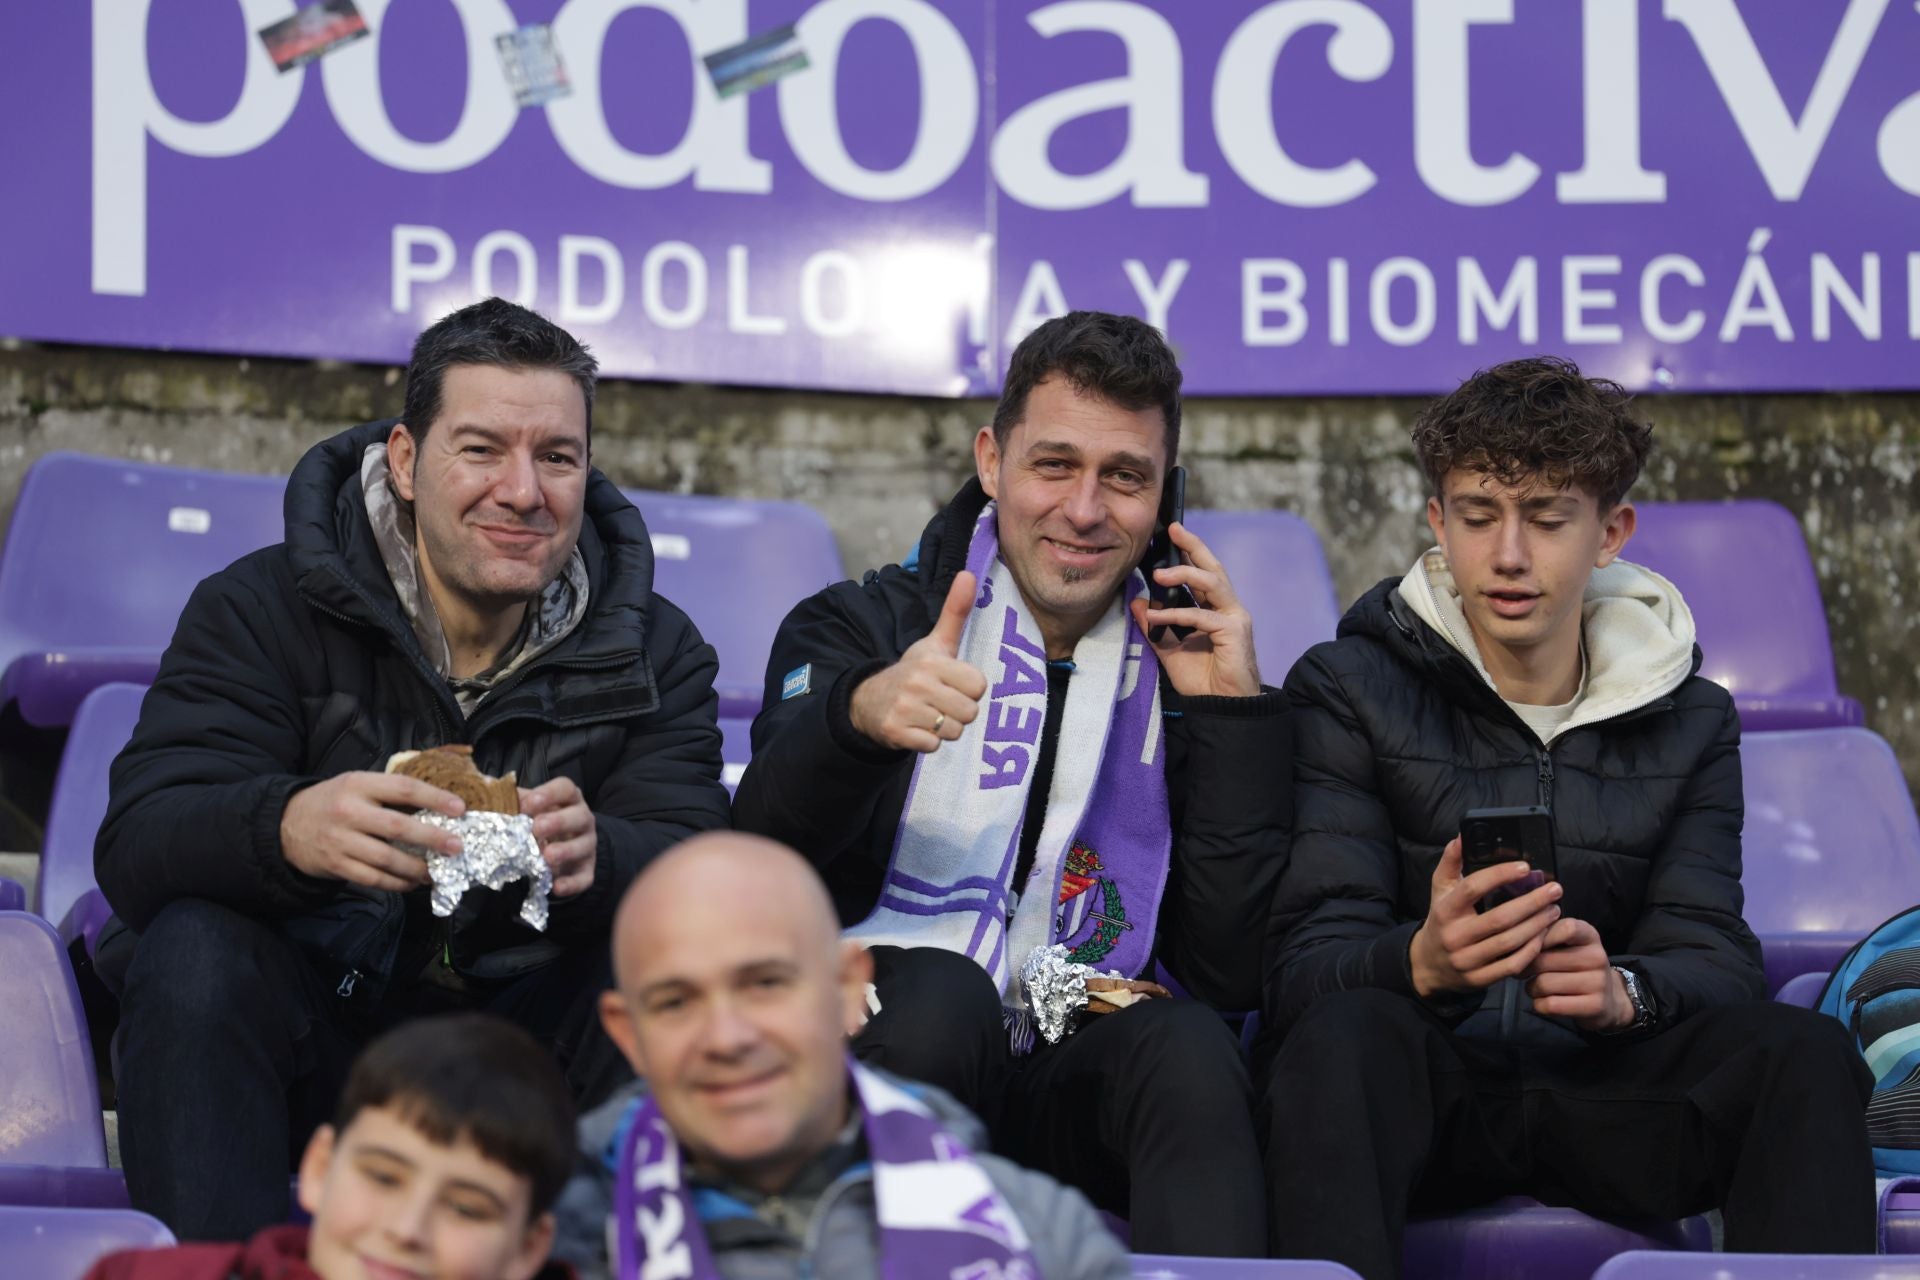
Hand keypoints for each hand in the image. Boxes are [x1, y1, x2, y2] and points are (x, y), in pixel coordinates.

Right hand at [280, 771, 464, 891]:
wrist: (286, 825)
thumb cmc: (333, 802)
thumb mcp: (356, 784)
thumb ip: (389, 792)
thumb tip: (437, 803)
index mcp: (359, 784)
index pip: (403, 788)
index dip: (434, 798)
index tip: (460, 808)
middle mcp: (349, 811)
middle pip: (398, 826)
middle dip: (432, 838)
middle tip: (457, 846)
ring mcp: (341, 841)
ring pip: (388, 858)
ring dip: (418, 868)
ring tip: (438, 871)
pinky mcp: (336, 865)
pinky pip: (373, 878)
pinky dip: (397, 883)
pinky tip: (412, 883)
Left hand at [520, 776, 596, 898]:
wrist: (562, 850)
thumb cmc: (540, 823)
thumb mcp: (530, 809)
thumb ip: (514, 801)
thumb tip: (490, 792)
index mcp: (568, 800)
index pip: (566, 788)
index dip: (549, 794)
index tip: (528, 804)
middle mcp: (582, 820)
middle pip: (579, 816)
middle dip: (559, 821)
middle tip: (537, 828)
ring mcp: (587, 845)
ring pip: (584, 846)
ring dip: (566, 850)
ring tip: (547, 856)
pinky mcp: (586, 870)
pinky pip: (584, 877)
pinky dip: (571, 883)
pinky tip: (556, 887)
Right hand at [849, 570, 989, 751]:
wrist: (869, 701)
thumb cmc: (913, 672)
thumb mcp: (935, 642)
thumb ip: (955, 611)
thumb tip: (969, 573)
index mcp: (932, 660)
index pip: (979, 686)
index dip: (969, 689)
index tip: (951, 684)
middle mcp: (918, 683)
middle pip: (970, 712)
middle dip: (958, 712)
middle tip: (939, 703)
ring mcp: (905, 709)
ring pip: (953, 731)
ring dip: (944, 728)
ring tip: (928, 715)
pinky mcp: (895, 732)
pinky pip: (933, 746)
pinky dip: (927, 742)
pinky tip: (916, 728)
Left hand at [1128, 522, 1260, 697]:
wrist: (1221, 706)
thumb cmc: (1201, 679)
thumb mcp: (1169, 649)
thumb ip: (1155, 626)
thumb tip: (1137, 602)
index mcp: (1215, 609)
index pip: (1202, 573)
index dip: (1189, 552)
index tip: (1171, 533)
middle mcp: (1228, 608)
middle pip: (1213, 568)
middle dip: (1194, 547)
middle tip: (1174, 530)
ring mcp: (1234, 617)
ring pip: (1211, 583)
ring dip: (1184, 575)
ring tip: (1158, 575)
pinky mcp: (1234, 631)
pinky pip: (1202, 616)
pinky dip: (1178, 615)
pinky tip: (1158, 616)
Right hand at [1408, 836, 1563, 996]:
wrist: (1428, 966)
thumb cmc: (1442, 921)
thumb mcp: (1440, 890)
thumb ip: (1451, 862)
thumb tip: (1461, 836)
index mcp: (1445, 909)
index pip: (1473, 887)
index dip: (1500, 875)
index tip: (1525, 867)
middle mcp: (1455, 935)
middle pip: (1500, 918)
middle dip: (1533, 902)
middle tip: (1554, 890)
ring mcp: (1467, 960)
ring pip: (1510, 942)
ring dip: (1537, 925)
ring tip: (1554, 910)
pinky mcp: (1480, 978)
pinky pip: (1512, 964)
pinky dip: (1532, 950)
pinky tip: (1543, 936)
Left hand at [1525, 918, 1633, 1030]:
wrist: (1609, 999)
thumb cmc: (1577, 966)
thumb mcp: (1570, 944)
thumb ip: (1547, 935)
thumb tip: (1517, 940)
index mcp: (1590, 936)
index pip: (1565, 928)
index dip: (1540, 937)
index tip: (1530, 947)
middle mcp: (1597, 957)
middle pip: (1543, 960)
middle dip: (1526, 968)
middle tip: (1525, 972)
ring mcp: (1598, 982)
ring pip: (1543, 983)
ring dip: (1531, 988)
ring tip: (1536, 987)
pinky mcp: (1595, 1006)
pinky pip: (1550, 1004)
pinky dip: (1539, 1004)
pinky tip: (1544, 1001)